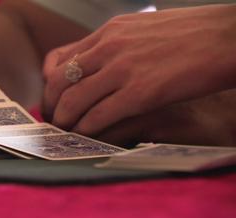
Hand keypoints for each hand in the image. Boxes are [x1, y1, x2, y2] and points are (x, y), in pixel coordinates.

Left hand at [42, 4, 235, 136]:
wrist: (225, 38)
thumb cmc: (188, 35)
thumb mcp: (141, 30)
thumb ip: (116, 46)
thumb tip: (98, 65)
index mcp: (108, 32)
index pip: (60, 59)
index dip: (49, 84)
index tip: (52, 99)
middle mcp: (109, 47)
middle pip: (59, 81)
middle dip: (51, 106)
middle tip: (53, 122)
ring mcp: (122, 69)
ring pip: (74, 100)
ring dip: (65, 122)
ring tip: (66, 134)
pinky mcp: (140, 93)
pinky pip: (99, 116)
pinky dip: (87, 130)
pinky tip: (87, 137)